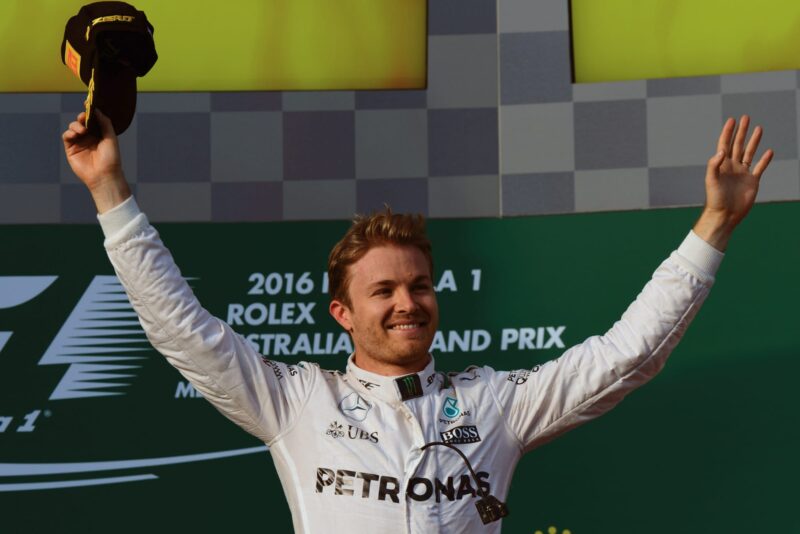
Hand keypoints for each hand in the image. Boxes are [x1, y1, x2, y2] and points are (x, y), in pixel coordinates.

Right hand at [62, 109, 130, 212]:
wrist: (104, 175)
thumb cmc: (111, 158)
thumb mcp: (111, 138)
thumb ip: (104, 123)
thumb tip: (97, 110)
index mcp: (100, 133)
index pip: (93, 119)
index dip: (89, 111)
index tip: (87, 102)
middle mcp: (89, 137)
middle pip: (81, 121)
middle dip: (82, 117)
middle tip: (84, 117)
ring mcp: (79, 142)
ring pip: (73, 126)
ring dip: (76, 125)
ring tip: (82, 131)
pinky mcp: (71, 148)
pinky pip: (66, 136)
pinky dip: (69, 132)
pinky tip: (75, 134)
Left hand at [694, 115, 773, 249]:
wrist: (725, 215)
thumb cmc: (715, 199)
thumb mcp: (711, 180)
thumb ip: (714, 165)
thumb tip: (721, 151)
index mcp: (721, 165)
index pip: (724, 144)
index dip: (728, 132)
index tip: (732, 120)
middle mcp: (732, 167)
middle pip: (737, 145)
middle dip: (741, 131)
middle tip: (745, 118)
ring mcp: (742, 173)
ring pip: (749, 153)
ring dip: (754, 141)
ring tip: (759, 128)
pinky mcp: (752, 181)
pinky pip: (760, 168)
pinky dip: (765, 160)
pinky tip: (769, 151)